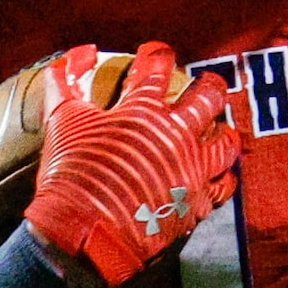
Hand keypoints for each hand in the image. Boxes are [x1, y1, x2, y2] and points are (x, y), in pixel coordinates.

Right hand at [22, 43, 238, 287]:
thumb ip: (66, 83)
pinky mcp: (196, 203)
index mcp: (143, 114)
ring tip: (222, 128)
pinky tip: (222, 173)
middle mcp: (176, 138)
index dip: (156, 55)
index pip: (157, 70)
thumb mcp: (62, 123)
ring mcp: (191, 171)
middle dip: (209, 85)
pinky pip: (224, 187)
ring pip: (225, 143)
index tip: (155, 53)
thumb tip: (76, 54)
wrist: (83, 234)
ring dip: (225, 132)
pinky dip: (225, 177)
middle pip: (207, 99)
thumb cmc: (70, 177)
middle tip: (207, 82)